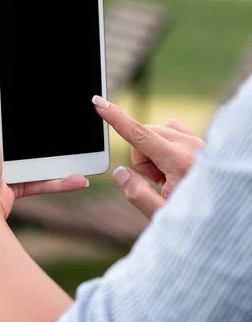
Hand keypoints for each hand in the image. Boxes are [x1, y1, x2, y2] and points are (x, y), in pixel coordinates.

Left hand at [0, 52, 87, 219]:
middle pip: (32, 127)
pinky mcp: (21, 181)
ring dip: (64, 153)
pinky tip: (80, 177)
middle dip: (53, 122)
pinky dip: (63, 180)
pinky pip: (47, 179)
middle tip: (77, 111)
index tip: (52, 81)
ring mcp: (12, 162)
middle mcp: (1, 140)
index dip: (28, 89)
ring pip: (44, 154)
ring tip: (85, 145)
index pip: (12, 100)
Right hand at [92, 96, 204, 218]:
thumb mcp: (162, 215)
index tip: (99, 102)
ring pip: (156, 131)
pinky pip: (170, 129)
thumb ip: (137, 195)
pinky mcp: (199, 139)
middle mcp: (191, 145)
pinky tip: (175, 165)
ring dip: (153, 152)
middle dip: (142, 158)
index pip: (140, 135)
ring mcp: (197, 140)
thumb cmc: (194, 219)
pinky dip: (164, 144)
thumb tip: (120, 172)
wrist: (222, 216)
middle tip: (158, 183)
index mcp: (181, 162)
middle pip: (145, 135)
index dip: (116, 118)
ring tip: (170, 178)